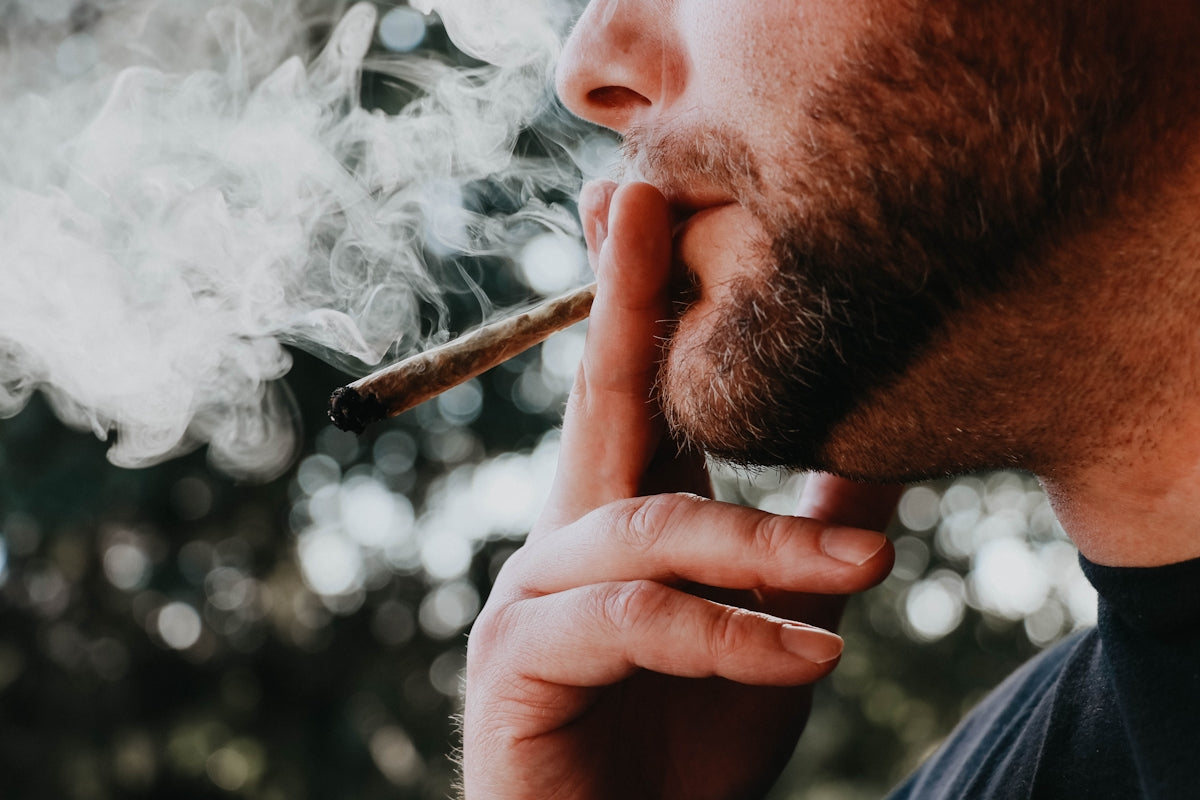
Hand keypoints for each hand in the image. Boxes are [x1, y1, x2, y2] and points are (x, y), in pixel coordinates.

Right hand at [460, 181, 898, 799]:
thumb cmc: (692, 748)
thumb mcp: (777, 632)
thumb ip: (809, 547)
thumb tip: (884, 463)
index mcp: (623, 524)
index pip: (638, 395)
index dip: (646, 300)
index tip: (655, 204)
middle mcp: (564, 542)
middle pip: (596, 405)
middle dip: (620, 300)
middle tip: (642, 198)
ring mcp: (528, 600)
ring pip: (646, 528)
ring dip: (761, 539)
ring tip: (868, 563)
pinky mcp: (516, 665)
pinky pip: (630, 621)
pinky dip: (727, 633)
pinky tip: (811, 656)